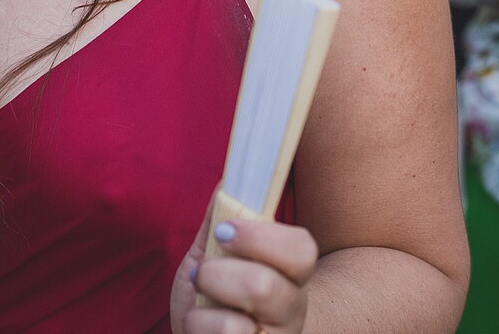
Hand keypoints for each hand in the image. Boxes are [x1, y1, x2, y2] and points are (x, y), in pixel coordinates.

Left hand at [170, 213, 318, 333]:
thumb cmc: (217, 297)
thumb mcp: (215, 256)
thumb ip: (223, 219)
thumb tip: (228, 180)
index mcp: (290, 278)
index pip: (302, 250)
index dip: (260, 237)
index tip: (224, 231)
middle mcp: (290, 314)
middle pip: (265, 288)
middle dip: (218, 275)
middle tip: (202, 273)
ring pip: (235, 326)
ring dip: (204, 307)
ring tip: (202, 304)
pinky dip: (197, 329)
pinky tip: (203, 330)